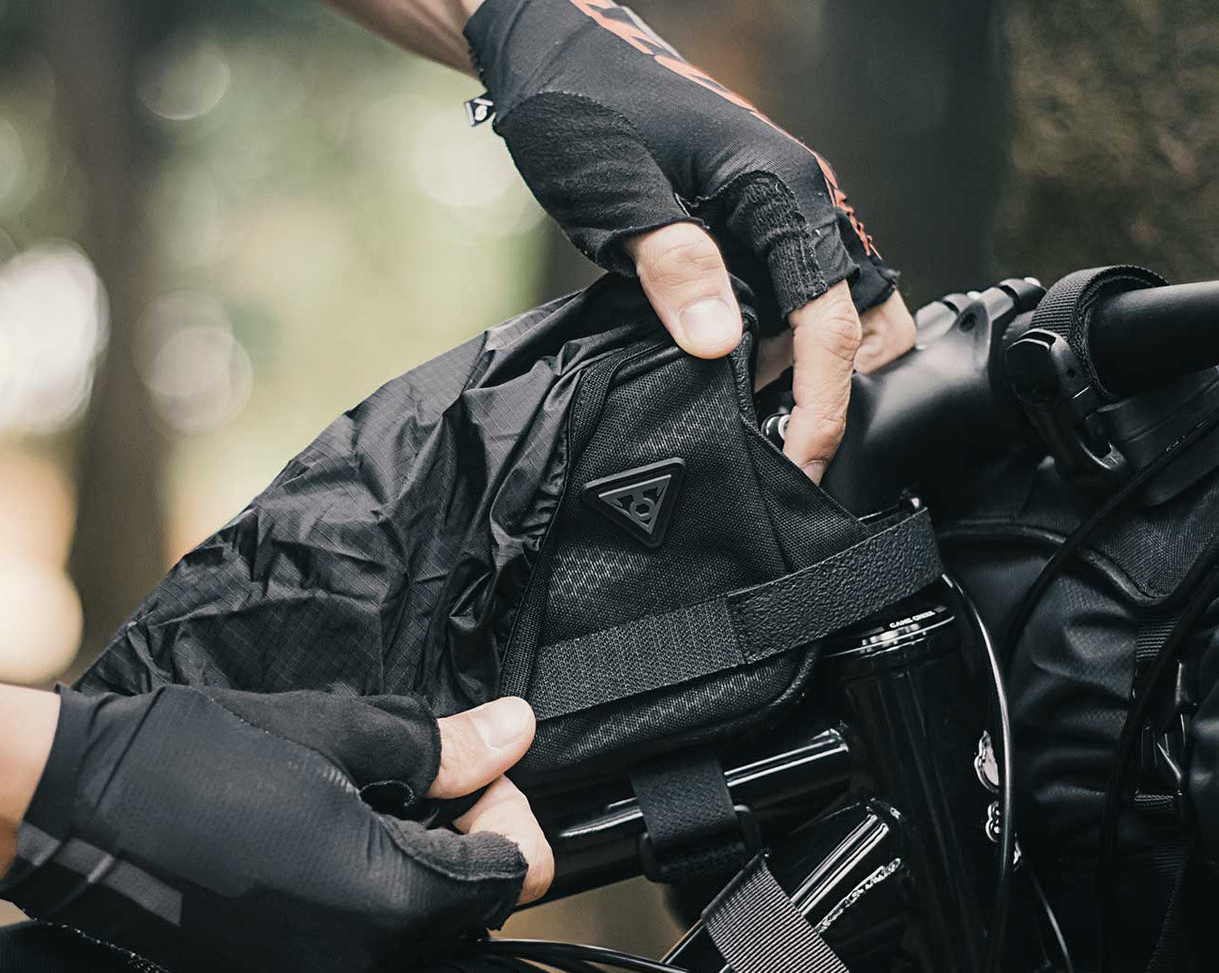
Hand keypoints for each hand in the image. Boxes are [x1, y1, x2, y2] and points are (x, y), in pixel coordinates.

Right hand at [0, 687, 550, 972]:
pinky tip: (316, 835)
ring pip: (412, 932)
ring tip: (362, 795)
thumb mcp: (335, 733)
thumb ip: (439, 746)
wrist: (67, 807)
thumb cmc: (193, 757)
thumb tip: (514, 730)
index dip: (510, 811)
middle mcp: (357, 968)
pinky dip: (361, 896)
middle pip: (466, 910)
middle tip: (421, 771)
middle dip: (464, 837)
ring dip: (412, 865)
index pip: (511, 877)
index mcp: (385, 902)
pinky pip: (354, 949)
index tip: (475, 766)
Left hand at [464, 0, 917, 480]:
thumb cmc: (582, 106)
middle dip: (837, 391)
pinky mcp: (755, 229)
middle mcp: (800, 203)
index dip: (824, 403)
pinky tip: (728, 377)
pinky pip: (793, 300)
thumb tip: (720, 345)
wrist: (558, 55)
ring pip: (835, 312)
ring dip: (807, 373)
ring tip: (750, 425)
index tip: (800, 465)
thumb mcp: (615, 191)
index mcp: (780, 192)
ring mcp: (782, 216)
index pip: (832, 319)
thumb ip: (672, 263)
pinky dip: (778, 348)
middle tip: (776, 450)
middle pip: (867, 319)